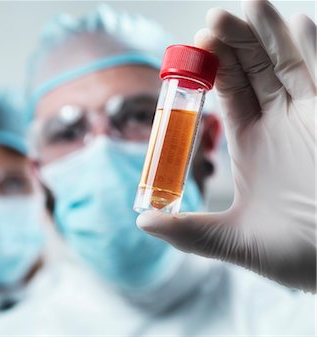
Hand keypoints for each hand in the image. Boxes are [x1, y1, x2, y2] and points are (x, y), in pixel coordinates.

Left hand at [138, 0, 316, 292]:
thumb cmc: (295, 256)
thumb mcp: (233, 241)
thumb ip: (189, 232)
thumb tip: (142, 221)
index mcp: (249, 144)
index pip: (227, 93)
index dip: (211, 69)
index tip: (194, 46)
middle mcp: (277, 125)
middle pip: (253, 72)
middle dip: (235, 43)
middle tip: (215, 19)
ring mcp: (309, 118)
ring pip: (287, 66)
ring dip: (270, 36)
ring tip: (251, 6)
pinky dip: (314, 51)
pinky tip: (302, 23)